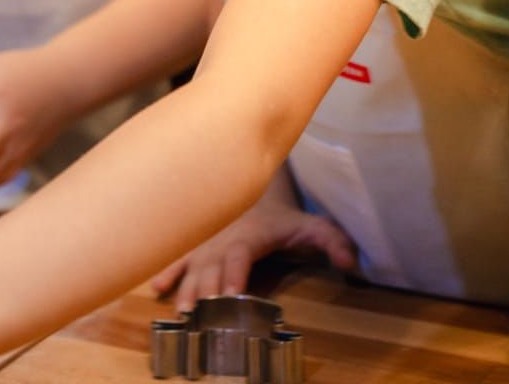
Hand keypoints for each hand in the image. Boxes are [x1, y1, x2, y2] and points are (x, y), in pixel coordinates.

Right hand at [150, 192, 355, 310]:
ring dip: (186, 289)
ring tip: (182, 310)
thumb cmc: (285, 218)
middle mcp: (223, 240)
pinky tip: (158, 289)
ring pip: (193, 267)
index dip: (234, 275)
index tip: (229, 295)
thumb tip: (350, 265)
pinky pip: (180, 260)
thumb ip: (335, 242)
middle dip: (205, 291)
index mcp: (249, 236)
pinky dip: (168, 273)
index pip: (239, 256)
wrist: (257, 194)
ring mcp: (207, 244)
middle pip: (211, 267)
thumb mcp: (315, 226)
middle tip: (199, 314)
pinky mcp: (197, 248)